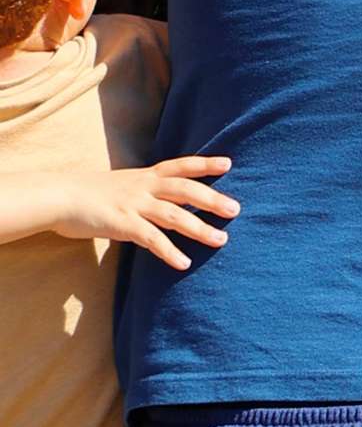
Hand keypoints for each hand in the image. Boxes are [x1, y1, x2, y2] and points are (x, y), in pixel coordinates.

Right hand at [46, 156, 238, 270]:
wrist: (60, 196)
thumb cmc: (89, 193)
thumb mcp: (122, 185)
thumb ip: (143, 191)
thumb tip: (160, 200)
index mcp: (144, 176)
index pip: (180, 166)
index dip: (204, 164)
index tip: (228, 164)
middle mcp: (144, 187)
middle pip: (185, 190)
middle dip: (212, 199)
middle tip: (236, 210)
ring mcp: (134, 205)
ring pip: (174, 215)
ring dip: (199, 228)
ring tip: (220, 240)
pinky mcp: (122, 224)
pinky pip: (151, 239)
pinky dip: (169, 251)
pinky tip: (183, 263)